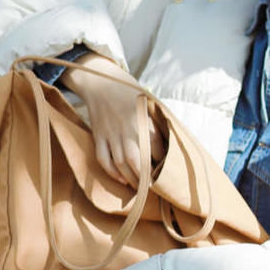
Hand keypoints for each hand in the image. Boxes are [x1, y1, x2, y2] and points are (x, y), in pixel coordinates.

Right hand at [61, 54, 163, 186]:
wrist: (98, 81)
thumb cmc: (127, 90)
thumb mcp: (147, 100)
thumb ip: (157, 120)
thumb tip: (171, 140)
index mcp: (140, 120)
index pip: (154, 148)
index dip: (161, 162)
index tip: (166, 170)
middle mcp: (125, 129)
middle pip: (135, 160)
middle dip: (145, 177)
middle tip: (154, 187)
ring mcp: (109, 134)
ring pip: (120, 163)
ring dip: (131, 179)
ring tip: (141, 188)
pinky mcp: (98, 136)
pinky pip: (103, 159)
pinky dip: (112, 172)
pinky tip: (121, 179)